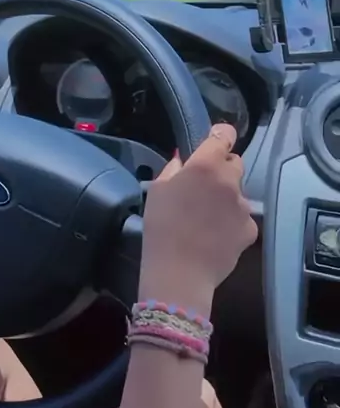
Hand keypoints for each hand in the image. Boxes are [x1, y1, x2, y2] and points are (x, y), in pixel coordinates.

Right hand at [139, 124, 257, 312]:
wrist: (179, 272)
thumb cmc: (161, 227)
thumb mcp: (157, 191)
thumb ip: (173, 170)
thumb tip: (183, 162)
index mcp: (205, 165)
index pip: (224, 136)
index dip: (221, 135)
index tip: (216, 140)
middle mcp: (230, 181)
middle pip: (235, 164)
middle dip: (223, 170)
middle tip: (204, 186)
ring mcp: (243, 206)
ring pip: (238, 192)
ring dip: (227, 197)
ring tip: (208, 217)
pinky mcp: (250, 229)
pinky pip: (243, 217)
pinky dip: (233, 221)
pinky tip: (217, 234)